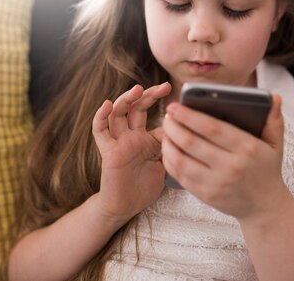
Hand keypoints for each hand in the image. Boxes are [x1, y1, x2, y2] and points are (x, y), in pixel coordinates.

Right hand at [92, 82, 170, 223]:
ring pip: (118, 113)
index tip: (177, 93)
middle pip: (136, 108)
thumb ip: (173, 148)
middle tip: (163, 87)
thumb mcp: (166, 164)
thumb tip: (192, 133)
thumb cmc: (145, 186)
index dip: (163, 104)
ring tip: (137, 90)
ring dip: (126, 99)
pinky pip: (100, 131)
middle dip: (148, 95)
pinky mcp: (108, 151)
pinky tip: (108, 104)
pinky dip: (101, 116)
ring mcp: (119, 141)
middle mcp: (132, 135)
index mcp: (146, 137)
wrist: (126, 207)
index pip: (153, 114)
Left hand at [162, 94, 289, 219]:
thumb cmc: (267, 169)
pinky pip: (180, 175)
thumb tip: (275, 97)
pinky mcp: (205, 195)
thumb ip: (274, 119)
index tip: (176, 105)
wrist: (265, 207)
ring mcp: (216, 183)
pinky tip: (168, 148)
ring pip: (181, 160)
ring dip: (168, 143)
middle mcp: (230, 167)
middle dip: (174, 126)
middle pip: (192, 142)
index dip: (190, 116)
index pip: (212, 128)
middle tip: (167, 115)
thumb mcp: (276, 144)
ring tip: (166, 130)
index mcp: (247, 149)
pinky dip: (170, 160)